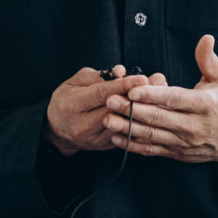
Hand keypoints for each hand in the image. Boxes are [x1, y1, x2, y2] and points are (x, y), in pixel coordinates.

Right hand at [44, 66, 166, 155]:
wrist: (58, 131)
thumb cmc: (67, 100)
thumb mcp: (74, 83)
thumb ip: (98, 75)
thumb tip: (121, 71)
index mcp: (72, 105)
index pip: (101, 94)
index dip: (123, 85)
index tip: (142, 78)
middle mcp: (83, 125)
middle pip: (116, 110)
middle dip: (138, 96)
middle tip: (158, 83)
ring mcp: (96, 139)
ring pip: (125, 123)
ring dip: (144, 109)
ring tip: (159, 95)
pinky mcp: (107, 146)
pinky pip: (128, 133)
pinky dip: (141, 121)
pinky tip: (153, 109)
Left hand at [105, 35, 217, 169]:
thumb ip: (209, 60)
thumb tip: (206, 38)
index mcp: (203, 105)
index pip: (174, 99)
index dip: (152, 95)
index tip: (133, 89)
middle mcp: (192, 126)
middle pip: (158, 118)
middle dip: (131, 109)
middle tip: (110, 100)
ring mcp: (183, 142)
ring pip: (151, 135)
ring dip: (127, 128)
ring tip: (107, 119)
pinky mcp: (176, 153)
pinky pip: (152, 150)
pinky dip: (134, 145)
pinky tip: (116, 138)